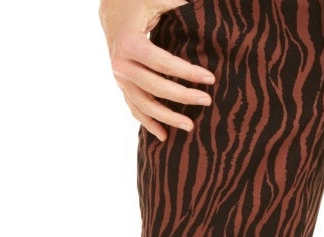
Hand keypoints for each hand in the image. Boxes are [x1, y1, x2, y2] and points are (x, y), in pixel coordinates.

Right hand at [99, 0, 216, 140]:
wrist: (112, 12)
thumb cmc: (139, 6)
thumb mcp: (156, 1)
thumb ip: (178, 6)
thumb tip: (204, 8)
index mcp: (130, 44)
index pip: (162, 63)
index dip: (187, 72)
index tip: (210, 78)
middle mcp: (121, 65)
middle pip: (155, 88)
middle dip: (182, 96)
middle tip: (207, 101)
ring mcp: (120, 78)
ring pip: (144, 104)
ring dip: (167, 118)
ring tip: (191, 127)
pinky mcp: (122, 86)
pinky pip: (135, 108)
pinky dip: (149, 123)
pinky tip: (165, 136)